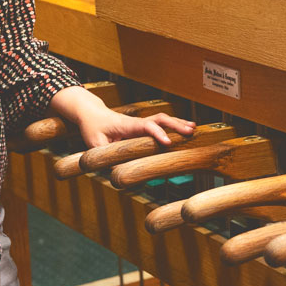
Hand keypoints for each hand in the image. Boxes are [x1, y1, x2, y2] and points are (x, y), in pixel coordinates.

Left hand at [49, 85, 195, 147]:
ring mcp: (140, 123)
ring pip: (162, 119)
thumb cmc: (92, 128)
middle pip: (160, 119)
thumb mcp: (94, 144)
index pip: (146, 126)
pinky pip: (161, 124)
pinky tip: (186, 128)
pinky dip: (174, 125)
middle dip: (175, 125)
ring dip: (178, 123)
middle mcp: (136, 122)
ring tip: (194, 128)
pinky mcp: (142, 126)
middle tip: (190, 132)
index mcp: (126, 125)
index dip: (158, 133)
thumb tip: (116, 172)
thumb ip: (105, 157)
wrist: (91, 114)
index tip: (168, 143)